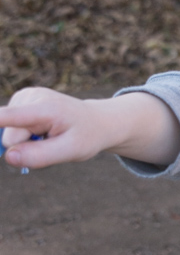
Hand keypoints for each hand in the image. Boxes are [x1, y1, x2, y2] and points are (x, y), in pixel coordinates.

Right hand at [0, 87, 179, 169]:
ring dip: (26, 140)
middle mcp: (31, 97)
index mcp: (45, 108)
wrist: (96, 121)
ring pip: (8, 134)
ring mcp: (23, 97)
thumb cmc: (85, 136)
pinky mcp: (19, 101)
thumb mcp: (71, 151)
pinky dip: (25, 134)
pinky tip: (42, 129)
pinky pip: (11, 128)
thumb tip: (8, 157)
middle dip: (25, 147)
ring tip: (49, 134)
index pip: (9, 117)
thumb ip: (40, 156)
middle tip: (51, 142)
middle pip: (9, 137)